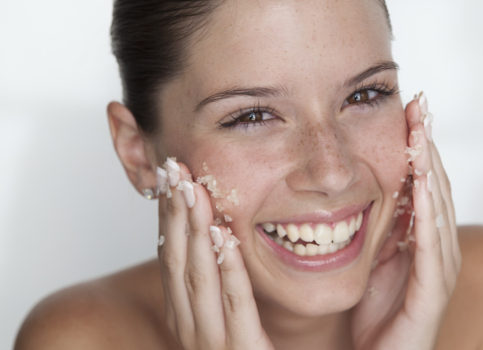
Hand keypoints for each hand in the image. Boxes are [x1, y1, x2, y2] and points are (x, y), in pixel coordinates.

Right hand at [156, 159, 273, 348]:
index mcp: (184, 316)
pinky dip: (228, 269)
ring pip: (199, 278)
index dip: (168, 215)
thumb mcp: (226, 316)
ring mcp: (213, 343)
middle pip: (178, 261)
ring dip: (194, 232)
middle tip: (174, 168)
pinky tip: (225, 237)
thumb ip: (218, 282)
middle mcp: (190, 328)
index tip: (168, 176)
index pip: (171, 257)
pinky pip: (235, 305)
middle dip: (175, 213)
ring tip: (193, 190)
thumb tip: (214, 232)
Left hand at [350, 92, 461, 349]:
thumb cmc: (376, 315)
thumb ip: (380, 226)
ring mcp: (441, 268)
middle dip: (428, 144)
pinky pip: (431, 242)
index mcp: (426, 238)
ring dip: (429, 166)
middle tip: (420, 104)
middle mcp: (440, 248)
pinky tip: (420, 182)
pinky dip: (427, 210)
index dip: (419, 146)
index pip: (425, 182)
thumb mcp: (374, 258)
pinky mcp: (434, 289)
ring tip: (420, 129)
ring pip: (437, 206)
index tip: (411, 108)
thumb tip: (368, 187)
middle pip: (436, 185)